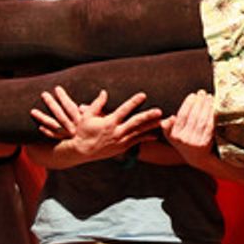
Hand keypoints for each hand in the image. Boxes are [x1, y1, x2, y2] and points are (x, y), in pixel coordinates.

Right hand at [31, 87, 162, 160]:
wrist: (82, 151)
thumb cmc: (83, 132)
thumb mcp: (87, 116)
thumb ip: (97, 104)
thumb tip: (104, 92)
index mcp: (109, 122)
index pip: (124, 109)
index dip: (134, 102)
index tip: (143, 95)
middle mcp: (117, 132)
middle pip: (136, 122)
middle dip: (148, 116)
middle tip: (159, 111)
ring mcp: (120, 141)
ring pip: (138, 133)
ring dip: (150, 127)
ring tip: (161, 122)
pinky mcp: (122, 148)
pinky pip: (136, 142)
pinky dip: (145, 138)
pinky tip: (155, 135)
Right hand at [160, 90, 215, 166]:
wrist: (197, 157)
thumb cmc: (184, 142)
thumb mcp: (171, 136)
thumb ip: (167, 127)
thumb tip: (171, 118)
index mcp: (174, 135)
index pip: (182, 116)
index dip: (188, 104)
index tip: (193, 95)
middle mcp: (183, 139)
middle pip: (193, 116)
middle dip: (199, 102)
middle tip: (203, 92)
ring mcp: (195, 142)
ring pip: (202, 120)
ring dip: (206, 106)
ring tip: (209, 97)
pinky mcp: (205, 143)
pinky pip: (209, 126)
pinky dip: (212, 115)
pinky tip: (214, 107)